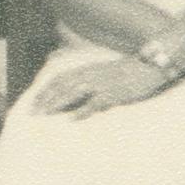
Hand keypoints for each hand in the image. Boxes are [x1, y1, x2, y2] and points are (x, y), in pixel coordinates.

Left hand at [30, 55, 171, 118]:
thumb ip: (89, 81)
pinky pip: (95, 102)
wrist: (151, 65)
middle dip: (45, 99)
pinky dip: (83, 110)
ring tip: (45, 114)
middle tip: (33, 112)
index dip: (45, 90)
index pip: (60, 79)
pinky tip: (73, 119)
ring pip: (73, 92)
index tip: (34, 103)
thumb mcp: (104, 72)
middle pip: (62, 85)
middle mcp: (91, 74)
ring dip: (57, 103)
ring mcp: (102, 83)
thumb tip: (75, 96)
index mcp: (88, 69)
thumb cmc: (128, 72)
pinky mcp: (115, 93)